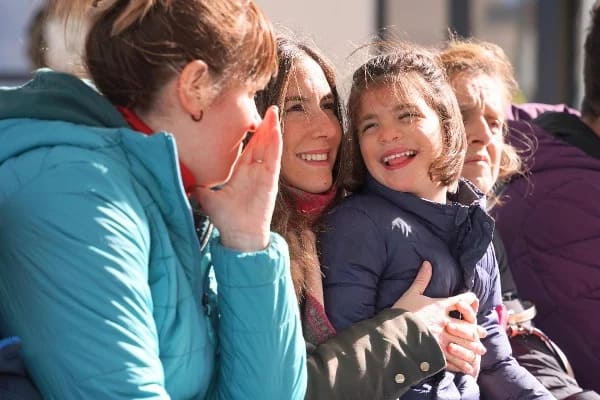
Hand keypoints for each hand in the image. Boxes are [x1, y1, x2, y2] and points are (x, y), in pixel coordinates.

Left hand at [193, 106, 281, 250]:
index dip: (251, 134)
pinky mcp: (270, 181)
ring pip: (269, 148)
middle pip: (261, 144)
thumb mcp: (209, 199)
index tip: (251, 118)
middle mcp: (255, 172)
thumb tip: (186, 181)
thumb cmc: (227, 219)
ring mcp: (264, 175)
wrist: (239, 234)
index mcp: (242, 173)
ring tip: (274, 113)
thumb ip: (200, 188)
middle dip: (265, 126)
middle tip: (268, 109)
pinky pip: (274, 159)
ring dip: (272, 130)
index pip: (248, 148)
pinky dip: (275, 145)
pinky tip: (276, 131)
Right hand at [393, 261, 486, 376]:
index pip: (461, 300)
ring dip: (473, 347)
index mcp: (440, 307)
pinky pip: (456, 360)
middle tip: (482, 333)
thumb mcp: (411, 294)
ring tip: (479, 351)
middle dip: (476, 330)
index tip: (473, 301)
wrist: (393, 334)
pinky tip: (468, 367)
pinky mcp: (439, 355)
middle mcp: (445, 323)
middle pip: (468, 325)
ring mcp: (444, 340)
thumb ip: (421, 279)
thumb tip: (427, 263)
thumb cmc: (401, 313)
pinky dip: (463, 364)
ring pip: (465, 344)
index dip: (469, 300)